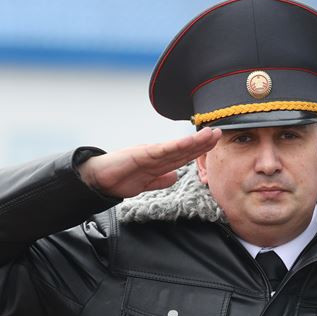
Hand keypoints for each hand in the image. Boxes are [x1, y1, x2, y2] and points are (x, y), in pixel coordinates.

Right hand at [77, 128, 221, 198]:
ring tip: (211, 134)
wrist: (97, 179)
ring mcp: (150, 153)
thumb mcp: (145, 183)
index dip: (200, 149)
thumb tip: (174, 176)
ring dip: (195, 141)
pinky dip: (176, 146)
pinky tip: (189, 142)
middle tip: (220, 132)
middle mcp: (157, 155)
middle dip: (203, 142)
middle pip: (184, 148)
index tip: (215, 142)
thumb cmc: (119, 178)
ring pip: (177, 147)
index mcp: (159, 162)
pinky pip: (162, 150)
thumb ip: (160, 180)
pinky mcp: (141, 154)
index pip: (184, 155)